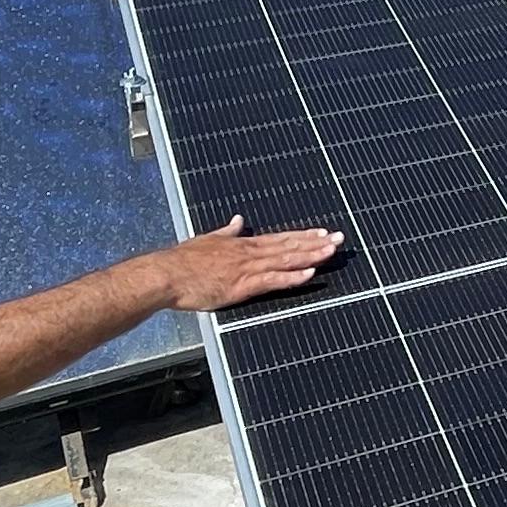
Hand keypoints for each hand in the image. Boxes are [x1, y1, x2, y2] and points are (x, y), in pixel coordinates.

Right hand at [161, 217, 345, 311]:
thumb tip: (237, 220)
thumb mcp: (206, 239)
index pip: (280, 238)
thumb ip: (226, 231)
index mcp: (242, 244)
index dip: (303, 235)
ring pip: (285, 260)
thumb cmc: (182, 261)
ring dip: (311, 255)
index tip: (323, 232)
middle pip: (289, 246)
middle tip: (341, 238)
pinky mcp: (240, 286)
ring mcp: (246, 268)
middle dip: (316, 242)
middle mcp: (249, 253)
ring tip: (332, 251)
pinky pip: (271, 280)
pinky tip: (310, 274)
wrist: (166, 274)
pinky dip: (292, 277)